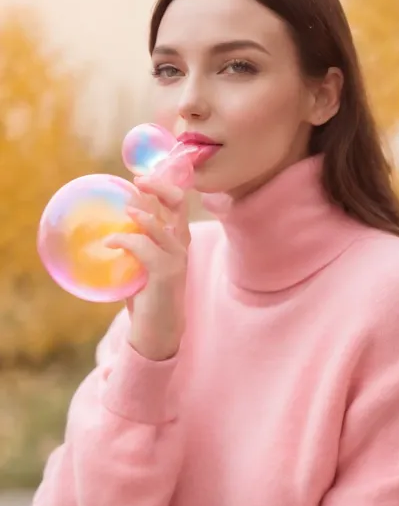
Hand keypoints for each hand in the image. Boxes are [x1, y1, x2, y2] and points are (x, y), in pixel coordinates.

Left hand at [105, 170, 190, 361]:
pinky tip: (110, 244)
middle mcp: (181, 244)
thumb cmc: (146, 295)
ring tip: (126, 210)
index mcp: (175, 238)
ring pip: (164, 225)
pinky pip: (146, 249)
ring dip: (143, 214)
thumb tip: (111, 221)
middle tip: (138, 180)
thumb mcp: (138, 262)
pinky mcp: (167, 274)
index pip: (176, 202)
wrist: (158, 330)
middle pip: (179, 204)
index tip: (140, 175)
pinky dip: (126, 242)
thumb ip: (133, 241)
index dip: (163, 183)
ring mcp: (177, 259)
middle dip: (160, 187)